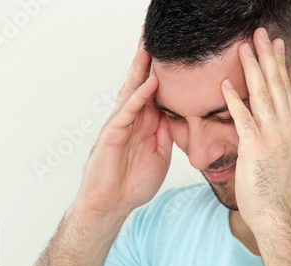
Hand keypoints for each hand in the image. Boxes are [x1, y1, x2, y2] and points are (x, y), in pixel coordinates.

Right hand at [74, 32, 172, 219]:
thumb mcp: (160, 155)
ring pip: (132, 91)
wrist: (113, 204)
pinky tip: (150, 83)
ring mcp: (121, 124)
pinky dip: (139, 96)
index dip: (163, 73)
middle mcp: (133, 119)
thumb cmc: (133, 182)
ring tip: (149, 45)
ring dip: (141, 68)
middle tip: (155, 36)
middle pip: (141, 83)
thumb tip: (177, 115)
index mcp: (145, 123)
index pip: (155, 92)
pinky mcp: (113, 134)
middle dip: (148, 60)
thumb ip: (166, 133)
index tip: (175, 55)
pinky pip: (127, 111)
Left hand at [221, 28, 290, 230]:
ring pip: (263, 94)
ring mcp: (274, 136)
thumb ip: (284, 137)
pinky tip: (226, 84)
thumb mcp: (290, 158)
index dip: (281, 67)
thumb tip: (278, 125)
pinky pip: (243, 117)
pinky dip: (234, 99)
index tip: (277, 48)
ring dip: (252, 68)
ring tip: (245, 47)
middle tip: (262, 34)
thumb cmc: (279, 192)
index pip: (289, 91)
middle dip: (268, 57)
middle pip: (277, 85)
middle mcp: (289, 128)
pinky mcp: (256, 147)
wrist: (279, 215)